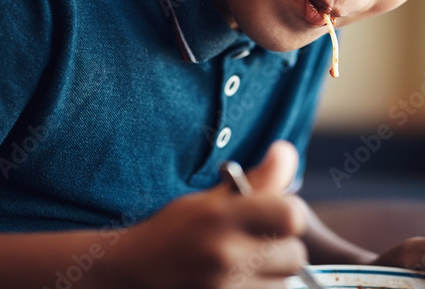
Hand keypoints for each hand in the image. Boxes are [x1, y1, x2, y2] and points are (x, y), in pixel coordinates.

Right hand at [96, 141, 308, 288]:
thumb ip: (257, 179)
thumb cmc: (173, 232)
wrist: (129, 275)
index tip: (277, 215)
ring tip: (245, 267)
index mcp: (220, 217)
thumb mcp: (209, 199)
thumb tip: (287, 150)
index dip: (289, 214)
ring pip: (284, 284)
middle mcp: (225, 255)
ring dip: (273, 276)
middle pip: (295, 255)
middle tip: (259, 245)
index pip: (292, 216)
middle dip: (283, 249)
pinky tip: (238, 282)